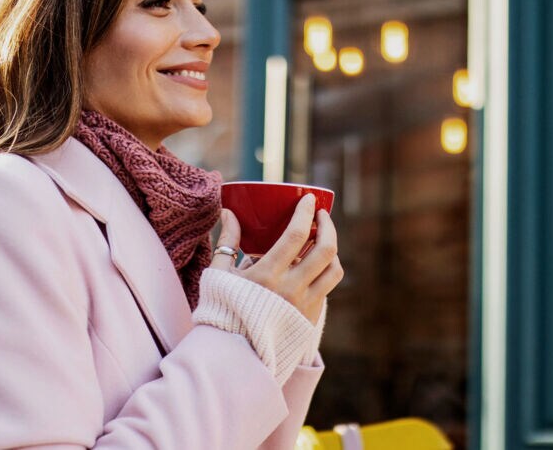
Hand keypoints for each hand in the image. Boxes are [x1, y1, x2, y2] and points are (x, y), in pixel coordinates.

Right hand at [210, 194, 343, 323]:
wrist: (233, 354)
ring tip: (322, 240)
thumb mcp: (218, 274)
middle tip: (322, 215)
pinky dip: (324, 272)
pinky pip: (326, 289)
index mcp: (267, 275)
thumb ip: (227, 241)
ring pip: (334, 270)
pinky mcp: (310, 318)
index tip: (310, 199)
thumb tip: (229, 213)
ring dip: (332, 250)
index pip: (297, 235)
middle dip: (328, 226)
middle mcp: (291, 290)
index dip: (307, 213)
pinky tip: (313, 266)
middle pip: (326, 250)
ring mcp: (304, 306)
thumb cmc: (221, 309)